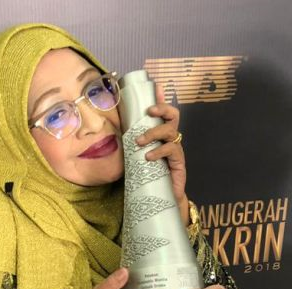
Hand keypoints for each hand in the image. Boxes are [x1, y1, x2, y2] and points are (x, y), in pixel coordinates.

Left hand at [134, 84, 187, 213]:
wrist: (161, 197)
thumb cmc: (148, 175)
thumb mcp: (137, 156)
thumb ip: (130, 144)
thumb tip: (111, 132)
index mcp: (161, 135)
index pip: (164, 112)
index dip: (161, 99)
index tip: (156, 87)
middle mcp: (171, 139)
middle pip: (173, 115)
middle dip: (162, 109)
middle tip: (148, 111)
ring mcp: (176, 150)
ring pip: (170, 131)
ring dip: (153, 133)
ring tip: (139, 142)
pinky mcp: (179, 162)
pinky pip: (171, 150)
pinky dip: (158, 151)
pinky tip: (148, 157)